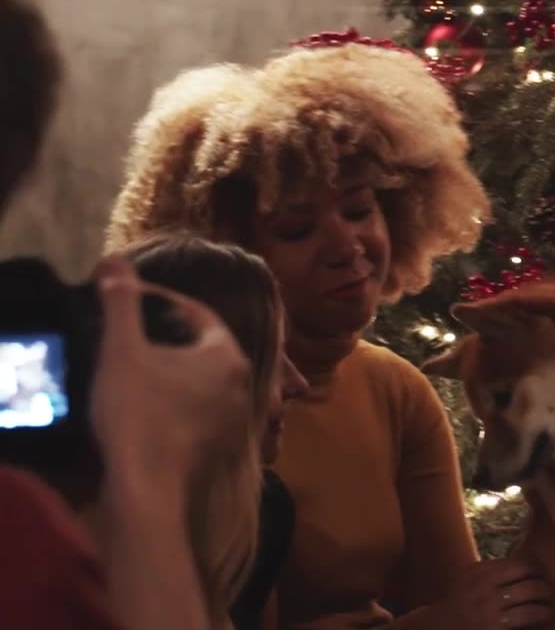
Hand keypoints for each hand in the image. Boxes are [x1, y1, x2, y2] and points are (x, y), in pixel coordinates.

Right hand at [90, 258, 251, 484]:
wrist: (147, 488)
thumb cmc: (138, 413)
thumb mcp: (123, 351)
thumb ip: (121, 304)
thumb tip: (113, 263)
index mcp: (227, 355)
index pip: (199, 314)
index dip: (163, 301)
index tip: (132, 300)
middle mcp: (243, 384)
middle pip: (204, 346)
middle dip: (170, 335)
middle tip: (134, 332)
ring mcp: (236, 419)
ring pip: (204, 380)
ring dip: (175, 370)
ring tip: (138, 366)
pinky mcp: (221, 447)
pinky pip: (200, 410)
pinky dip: (178, 400)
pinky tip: (150, 406)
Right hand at [438, 558, 552, 628]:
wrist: (437, 628)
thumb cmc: (458, 605)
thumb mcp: (469, 580)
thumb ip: (492, 571)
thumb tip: (528, 562)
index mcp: (478, 572)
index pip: (517, 564)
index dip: (534, 569)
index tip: (540, 575)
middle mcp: (483, 589)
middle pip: (527, 580)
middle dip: (543, 587)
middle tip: (549, 591)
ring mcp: (488, 610)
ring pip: (530, 600)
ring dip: (545, 603)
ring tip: (549, 607)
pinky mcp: (494, 628)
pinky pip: (526, 617)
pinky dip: (540, 616)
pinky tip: (543, 618)